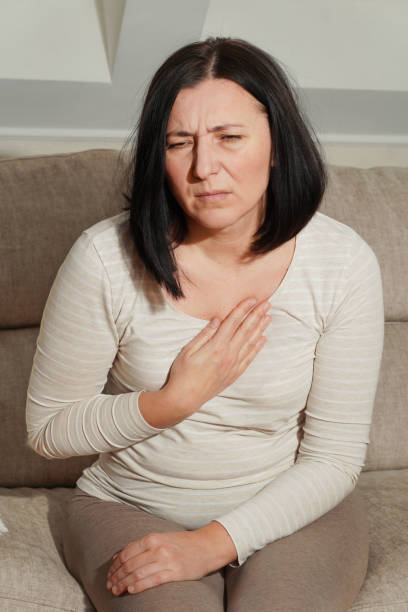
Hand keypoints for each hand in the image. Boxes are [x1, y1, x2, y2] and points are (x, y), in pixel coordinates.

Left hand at [106, 523, 236, 595]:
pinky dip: (138, 587)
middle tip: (109, 586)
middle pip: (129, 565)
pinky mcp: (175, 572)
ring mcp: (166, 560)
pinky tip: (131, 591)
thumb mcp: (161, 538)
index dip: (114, 566)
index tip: (109, 574)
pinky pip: (152, 580)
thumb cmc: (182, 543)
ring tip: (116, 591)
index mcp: (153, 538)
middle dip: (116, 577)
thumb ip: (142, 546)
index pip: (126, 552)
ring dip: (123, 584)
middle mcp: (157, 548)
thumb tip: (119, 556)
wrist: (206, 546)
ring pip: (137, 574)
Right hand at [162, 296, 271, 416]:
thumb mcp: (188, 351)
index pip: (233, 322)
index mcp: (216, 346)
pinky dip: (257, 347)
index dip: (243, 309)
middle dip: (257, 315)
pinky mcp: (234, 374)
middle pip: (245, 330)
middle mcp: (228, 354)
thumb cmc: (182, 373)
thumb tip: (217, 320)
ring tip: (268, 317)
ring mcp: (233, 365)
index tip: (251, 299)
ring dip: (260, 328)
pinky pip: (249, 358)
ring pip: (250, 343)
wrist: (185, 398)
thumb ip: (204, 335)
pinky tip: (263, 339)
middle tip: (267, 303)